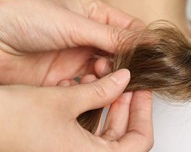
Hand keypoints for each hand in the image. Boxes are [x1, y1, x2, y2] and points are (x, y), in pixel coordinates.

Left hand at [0, 0, 142, 84]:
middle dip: (127, 61)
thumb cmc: (27, 17)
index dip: (143, 40)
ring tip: (102, 73)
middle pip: (121, 52)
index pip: (129, 28)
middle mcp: (89, 37)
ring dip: (110, 76)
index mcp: (95, 15)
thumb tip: (146, 41)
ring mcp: (78, 58)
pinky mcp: (65, 79)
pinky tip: (86, 84)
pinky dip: (92, 88)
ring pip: (108, 72)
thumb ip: (112, 36)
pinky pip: (89, 87)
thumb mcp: (76, 23)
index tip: (154, 52)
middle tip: (129, 68)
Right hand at [0, 69, 153, 151]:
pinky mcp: (59, 149)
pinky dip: (88, 113)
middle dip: (125, 106)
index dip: (144, 114)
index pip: (139, 142)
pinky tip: (81, 91)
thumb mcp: (65, 100)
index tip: (142, 92)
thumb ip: (101, 91)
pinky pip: (85, 134)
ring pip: (103, 134)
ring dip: (106, 107)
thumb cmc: (11, 122)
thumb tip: (124, 80)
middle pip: (122, 138)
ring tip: (105, 82)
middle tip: (127, 83)